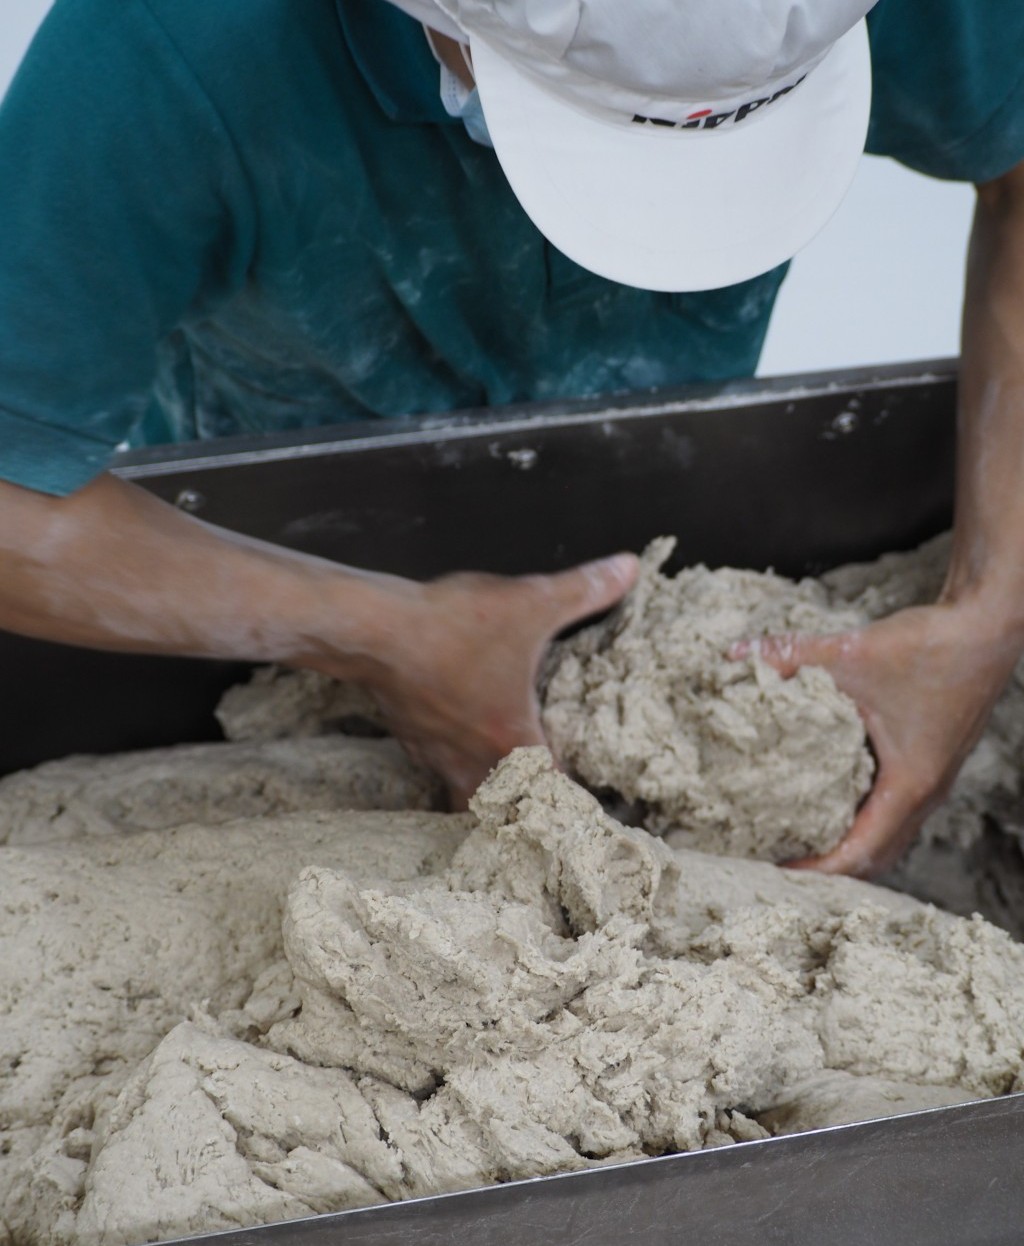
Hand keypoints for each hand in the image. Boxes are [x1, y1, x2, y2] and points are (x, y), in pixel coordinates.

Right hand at [347, 554, 637, 808]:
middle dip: (524, 805)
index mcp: (513, 741)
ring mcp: (435, 752)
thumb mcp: (531, 602)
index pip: (552, 792)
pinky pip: (438, 765)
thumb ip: (584, 589)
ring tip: (504, 776)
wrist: (374, 630)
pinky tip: (459, 736)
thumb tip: (627, 567)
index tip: (583, 804)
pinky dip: (453, 761)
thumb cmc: (455, 625)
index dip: (571, 799)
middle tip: (541, 799)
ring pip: (467, 791)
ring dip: (487, 788)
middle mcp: (473, 759)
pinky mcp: (408, 736)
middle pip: (506, 806)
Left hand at [741, 603, 1021, 876]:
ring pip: (888, 835)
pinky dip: (862, 817)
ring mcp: (932, 779)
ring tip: (800, 838)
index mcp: (909, 784)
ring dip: (847, 844)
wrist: (987, 626)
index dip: (818, 870)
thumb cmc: (932, 645)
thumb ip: (789, 655)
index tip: (777, 871)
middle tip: (779, 860)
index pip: (860, 853)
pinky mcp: (930, 762)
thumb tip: (736, 654)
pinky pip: (894, 810)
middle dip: (829, 867)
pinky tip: (828, 798)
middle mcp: (926, 792)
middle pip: (876, 857)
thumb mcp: (850, 651)